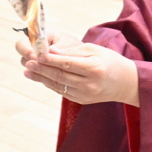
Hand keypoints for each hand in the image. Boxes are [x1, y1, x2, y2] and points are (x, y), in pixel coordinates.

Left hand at [21, 37, 139, 105]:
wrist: (124, 82)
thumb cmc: (108, 61)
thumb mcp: (94, 50)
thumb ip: (72, 52)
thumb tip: (51, 52)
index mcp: (94, 69)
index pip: (68, 64)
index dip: (51, 60)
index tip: (38, 54)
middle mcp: (89, 84)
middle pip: (61, 75)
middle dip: (42, 69)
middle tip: (28, 62)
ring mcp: (84, 95)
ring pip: (58, 85)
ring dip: (41, 78)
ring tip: (28, 70)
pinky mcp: (81, 100)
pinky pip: (61, 91)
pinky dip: (49, 83)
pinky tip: (40, 77)